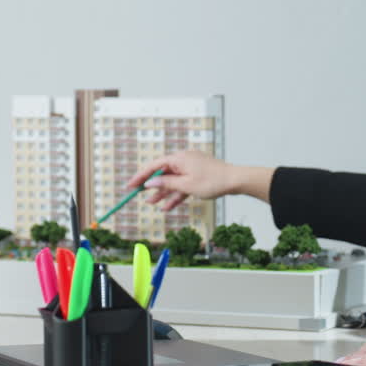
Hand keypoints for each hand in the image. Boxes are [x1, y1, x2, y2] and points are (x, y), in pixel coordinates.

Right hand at [125, 151, 265, 210]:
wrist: (235, 181)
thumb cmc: (212, 181)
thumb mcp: (185, 185)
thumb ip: (165, 184)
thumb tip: (149, 183)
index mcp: (178, 159)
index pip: (154, 166)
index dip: (141, 176)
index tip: (131, 186)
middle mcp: (183, 161)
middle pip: (162, 173)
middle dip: (151, 186)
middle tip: (138, 195)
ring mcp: (190, 168)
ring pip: (172, 181)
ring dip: (163, 193)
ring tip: (152, 204)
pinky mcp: (197, 176)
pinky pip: (182, 185)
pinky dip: (176, 195)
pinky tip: (168, 206)